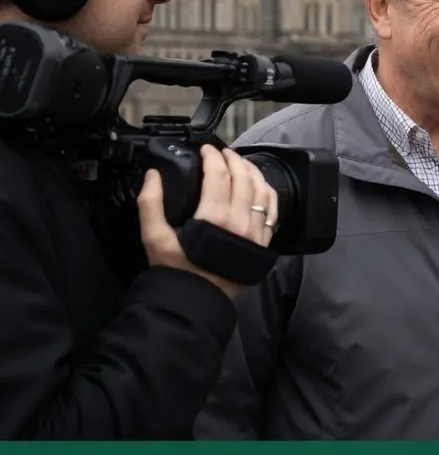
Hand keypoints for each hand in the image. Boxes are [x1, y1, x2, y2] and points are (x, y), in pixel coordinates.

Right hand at [136, 144, 278, 298]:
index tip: (206, 149)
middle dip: (233, 159)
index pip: (219, 175)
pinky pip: (272, 209)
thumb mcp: (154, 239)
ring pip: (262, 189)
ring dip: (251, 170)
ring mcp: (256, 232)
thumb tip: (153, 175)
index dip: (213, 156)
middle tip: (222, 152)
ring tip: (239, 162)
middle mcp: (240, 222)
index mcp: (214, 218)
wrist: (197, 305)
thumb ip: (150, 205)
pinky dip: (267, 190)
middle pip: (243, 177)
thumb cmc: (176, 272)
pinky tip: (258, 184)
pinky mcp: (264, 242)